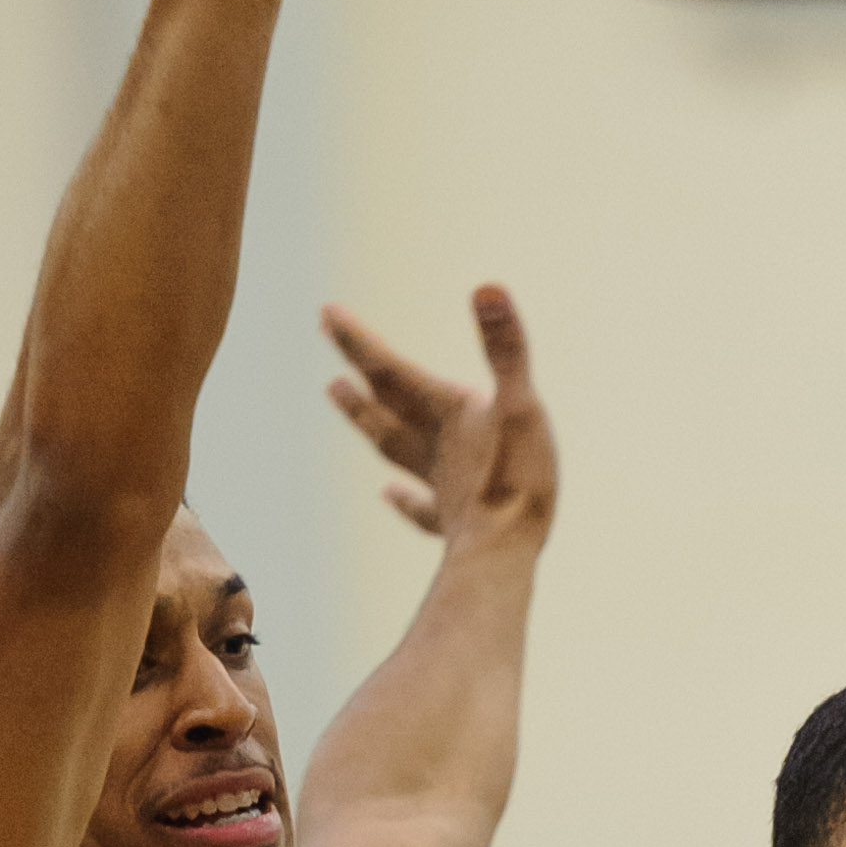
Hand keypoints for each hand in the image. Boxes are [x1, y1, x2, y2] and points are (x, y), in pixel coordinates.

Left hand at [323, 286, 560, 548]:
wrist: (506, 559)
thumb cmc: (516, 482)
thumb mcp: (520, 405)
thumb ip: (505, 348)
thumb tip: (484, 287)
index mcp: (448, 415)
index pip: (393, 370)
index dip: (360, 341)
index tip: (325, 313)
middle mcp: (434, 447)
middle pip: (386, 400)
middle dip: (358, 365)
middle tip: (326, 331)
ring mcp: (441, 486)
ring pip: (393, 444)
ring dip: (366, 416)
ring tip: (336, 392)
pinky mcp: (455, 524)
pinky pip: (423, 509)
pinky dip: (404, 500)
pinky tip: (388, 495)